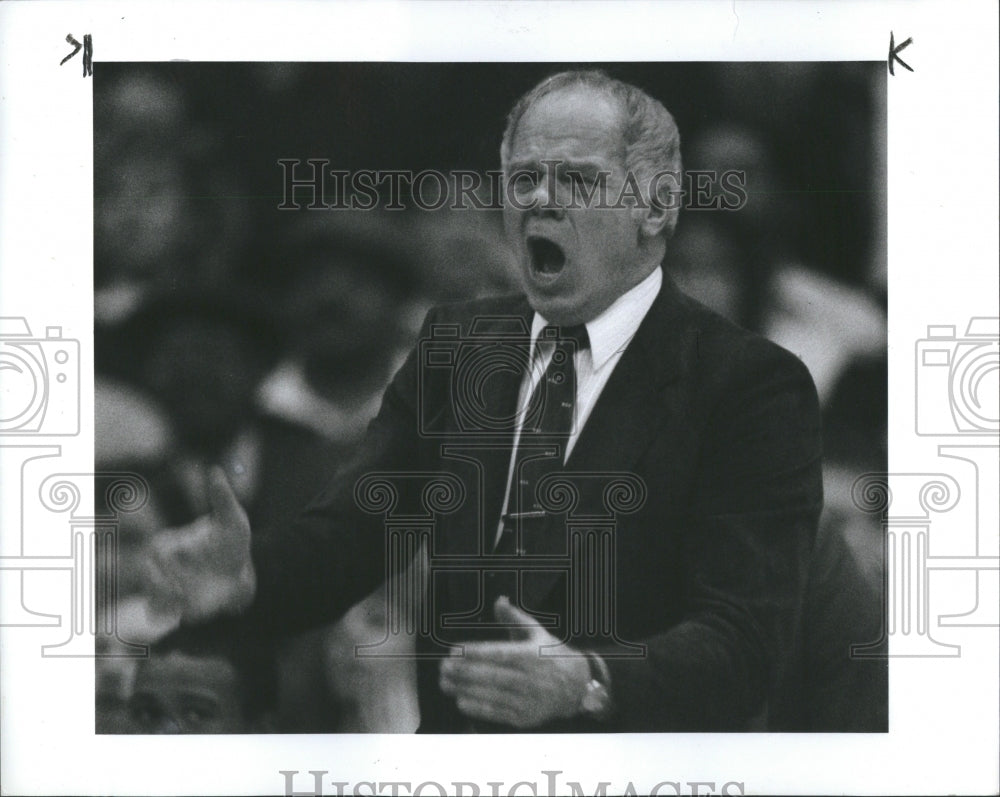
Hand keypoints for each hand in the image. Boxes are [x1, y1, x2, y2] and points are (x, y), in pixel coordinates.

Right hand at [146, 466, 255, 623]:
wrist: (240, 573)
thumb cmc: (233, 542)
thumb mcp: (233, 519)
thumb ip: (221, 497)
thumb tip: (215, 470)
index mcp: (166, 544)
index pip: (157, 554)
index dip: (169, 566)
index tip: (189, 569)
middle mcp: (158, 568)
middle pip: (149, 582)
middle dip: (164, 590)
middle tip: (186, 596)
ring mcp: (162, 589)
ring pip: (151, 602)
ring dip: (165, 609)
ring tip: (189, 610)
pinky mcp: (168, 608)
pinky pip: (156, 617)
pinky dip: (165, 620)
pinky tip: (185, 618)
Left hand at [438, 596, 590, 727]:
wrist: (577, 687)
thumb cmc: (552, 655)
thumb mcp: (538, 632)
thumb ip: (515, 617)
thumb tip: (499, 600)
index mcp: (533, 655)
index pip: (499, 653)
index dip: (475, 652)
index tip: (455, 650)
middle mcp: (531, 679)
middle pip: (491, 675)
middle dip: (463, 671)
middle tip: (443, 667)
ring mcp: (529, 700)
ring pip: (491, 695)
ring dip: (465, 690)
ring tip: (445, 683)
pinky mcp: (526, 718)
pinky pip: (498, 713)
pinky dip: (478, 708)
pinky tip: (460, 700)